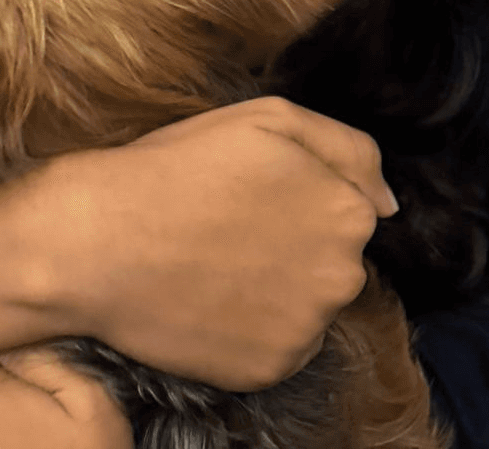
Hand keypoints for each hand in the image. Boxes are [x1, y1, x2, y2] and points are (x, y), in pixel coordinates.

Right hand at [42, 96, 396, 392]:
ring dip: (277, 287)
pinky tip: (209, 298)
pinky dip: (253, 326)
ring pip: (308, 303)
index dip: (299, 196)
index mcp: (348, 211)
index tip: (251, 192)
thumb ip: (347, 149)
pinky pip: (280, 344)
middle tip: (230, 227)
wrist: (99, 241)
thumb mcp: (267, 118)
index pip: (351, 208)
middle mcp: (343, 276)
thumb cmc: (180, 167)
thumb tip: (389, 201)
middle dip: (296, 243)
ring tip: (214, 261)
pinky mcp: (271, 370)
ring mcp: (307, 329)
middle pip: (334, 260)